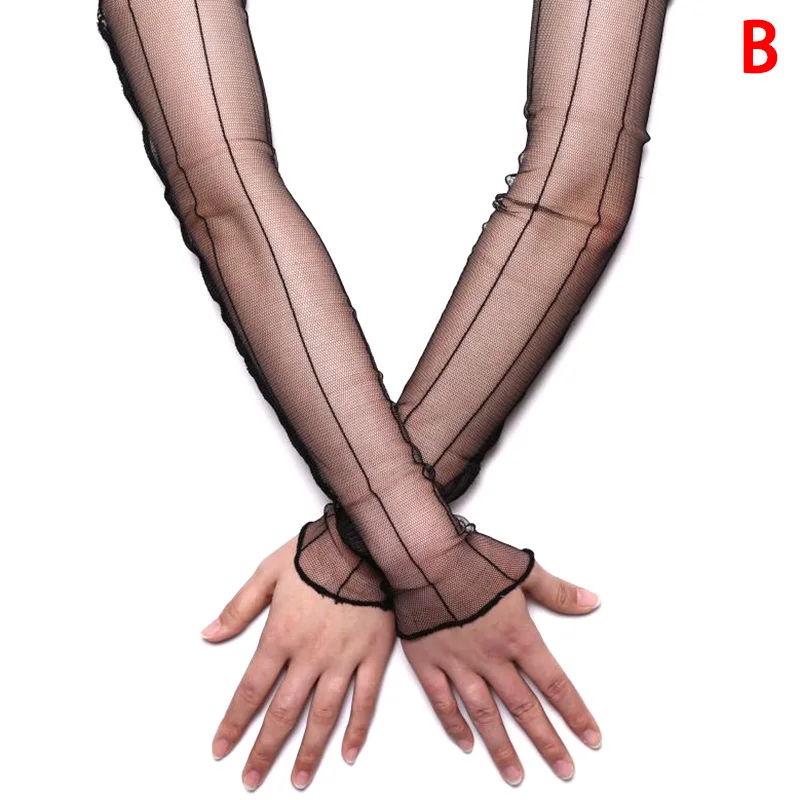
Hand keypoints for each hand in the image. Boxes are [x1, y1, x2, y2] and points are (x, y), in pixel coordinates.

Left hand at [201, 537, 394, 791]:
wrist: (364, 543)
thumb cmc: (317, 554)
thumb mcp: (268, 573)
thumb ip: (238, 608)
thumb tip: (208, 633)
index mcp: (281, 635)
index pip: (251, 690)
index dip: (234, 723)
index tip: (221, 749)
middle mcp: (311, 655)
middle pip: (283, 712)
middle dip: (264, 749)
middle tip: (250, 779)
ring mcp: (344, 659)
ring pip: (323, 715)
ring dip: (308, 751)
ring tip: (297, 779)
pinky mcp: (373, 656)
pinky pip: (365, 700)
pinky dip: (357, 729)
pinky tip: (347, 752)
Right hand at [402, 562, 600, 784]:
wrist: (425, 556)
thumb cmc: (472, 560)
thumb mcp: (522, 569)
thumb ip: (558, 591)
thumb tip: (592, 601)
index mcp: (517, 636)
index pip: (554, 683)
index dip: (575, 713)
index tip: (591, 739)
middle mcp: (490, 657)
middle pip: (524, 707)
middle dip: (547, 742)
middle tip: (565, 771)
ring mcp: (457, 663)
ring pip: (484, 714)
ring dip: (502, 747)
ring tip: (516, 775)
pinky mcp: (428, 662)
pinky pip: (442, 702)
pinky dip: (454, 724)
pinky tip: (467, 743)